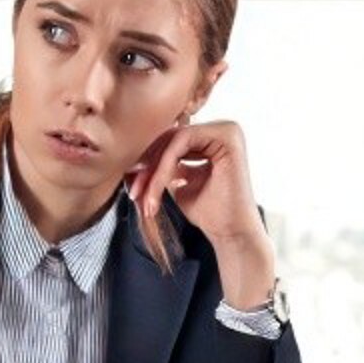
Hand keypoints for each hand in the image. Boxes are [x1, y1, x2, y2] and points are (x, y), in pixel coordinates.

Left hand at [127, 121, 275, 307]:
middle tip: (133, 191)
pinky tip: (155, 192)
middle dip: (147, 166)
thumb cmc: (208, 213)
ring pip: (172, 141)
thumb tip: (135, 155)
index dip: (147, 161)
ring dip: (153, 170)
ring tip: (142, 196)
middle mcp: (223, 128)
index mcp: (213, 137)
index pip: (170, 140)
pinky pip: (180, 143)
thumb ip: (164, 165)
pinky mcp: (227, 136)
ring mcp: (227, 129)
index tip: (132, 185)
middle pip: (170, 137)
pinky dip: (163, 169)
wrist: (231, 234)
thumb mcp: (179, 182)